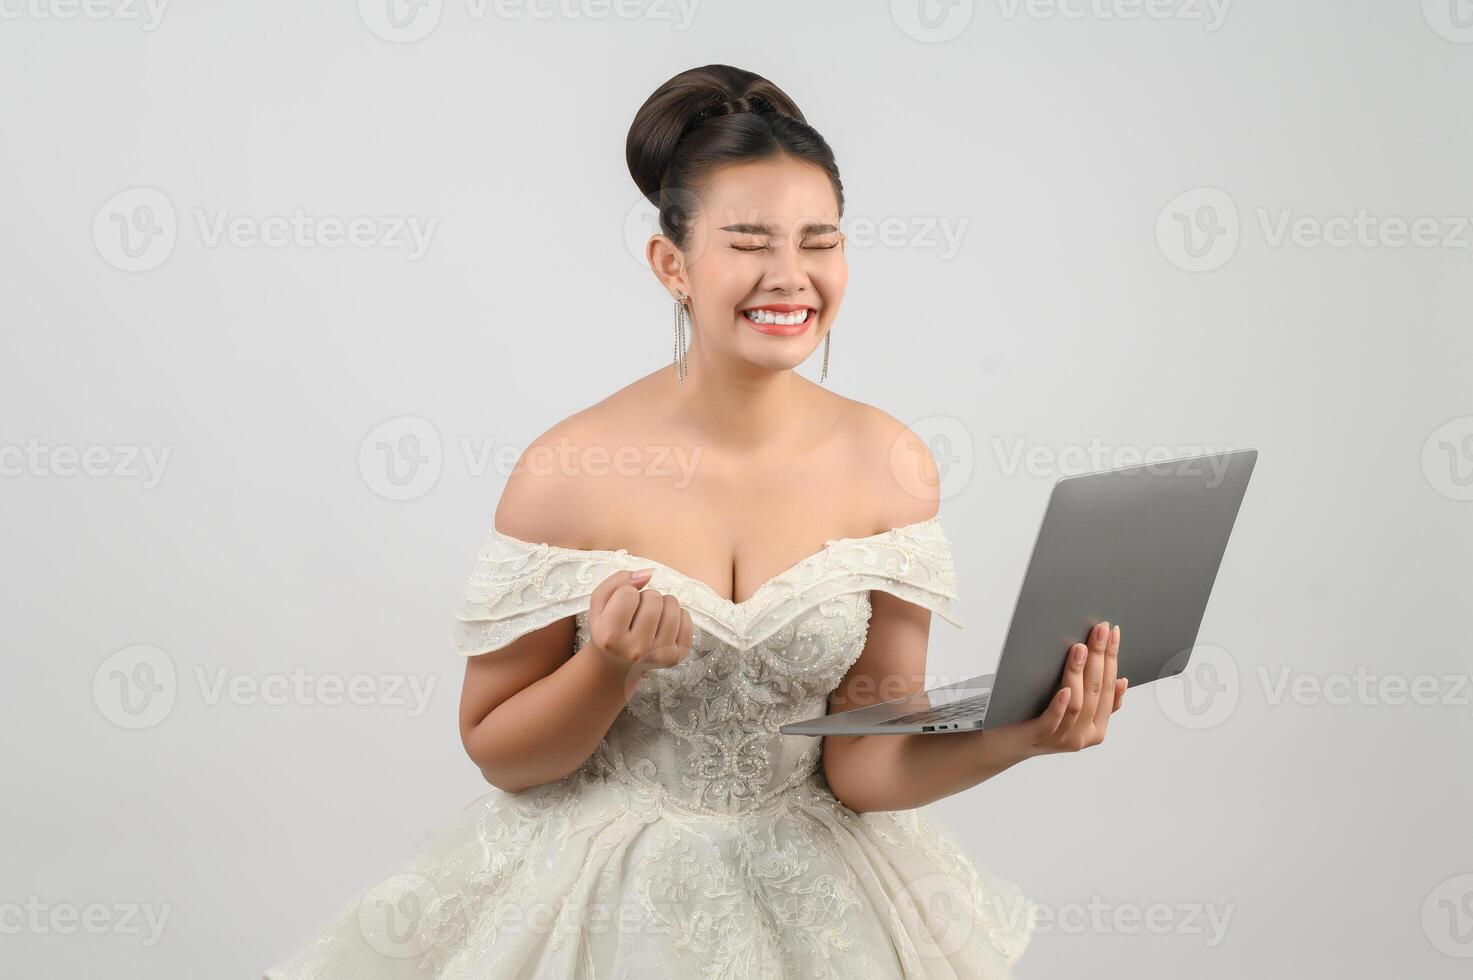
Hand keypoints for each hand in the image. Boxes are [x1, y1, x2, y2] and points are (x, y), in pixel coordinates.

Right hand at [586, 568, 692, 672]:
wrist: (618, 663)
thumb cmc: (608, 628)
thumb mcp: (600, 603)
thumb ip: (618, 581)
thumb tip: (648, 573)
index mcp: (610, 637)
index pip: (628, 593)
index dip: (626, 592)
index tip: (622, 605)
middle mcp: (635, 650)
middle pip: (653, 598)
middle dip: (647, 596)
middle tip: (638, 611)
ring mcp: (659, 654)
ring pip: (673, 606)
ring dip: (664, 603)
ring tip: (652, 615)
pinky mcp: (677, 656)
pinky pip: (687, 618)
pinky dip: (678, 614)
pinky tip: (664, 623)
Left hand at [998, 621, 1126, 759]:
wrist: (1004, 743)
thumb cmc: (1037, 717)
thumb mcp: (1071, 707)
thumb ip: (1094, 697)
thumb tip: (1121, 680)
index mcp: (1096, 727)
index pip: (1109, 688)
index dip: (1112, 658)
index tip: (1112, 632)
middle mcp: (1082, 735)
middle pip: (1095, 691)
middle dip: (1099, 657)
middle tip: (1099, 630)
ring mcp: (1060, 738)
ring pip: (1076, 704)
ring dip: (1078, 673)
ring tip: (1079, 649)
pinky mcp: (1037, 737)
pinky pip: (1051, 722)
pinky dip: (1059, 705)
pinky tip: (1063, 689)